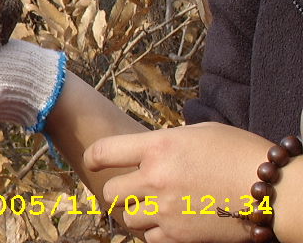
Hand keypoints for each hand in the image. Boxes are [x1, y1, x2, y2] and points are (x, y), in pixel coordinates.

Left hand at [84, 122, 271, 242]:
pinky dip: (155, 232)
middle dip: (118, 191)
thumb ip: (163, 142)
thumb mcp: (197, 133)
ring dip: (136, 212)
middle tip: (132, 189)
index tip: (92, 161)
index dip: (92, 157)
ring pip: (128, 218)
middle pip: (110, 192)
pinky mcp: (178, 236)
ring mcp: (165, 210)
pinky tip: (170, 221)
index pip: (104, 152)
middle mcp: (155, 178)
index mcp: (158, 146)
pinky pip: (149, 238)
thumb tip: (145, 150)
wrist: (272, 190)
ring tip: (155, 205)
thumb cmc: (237, 152)